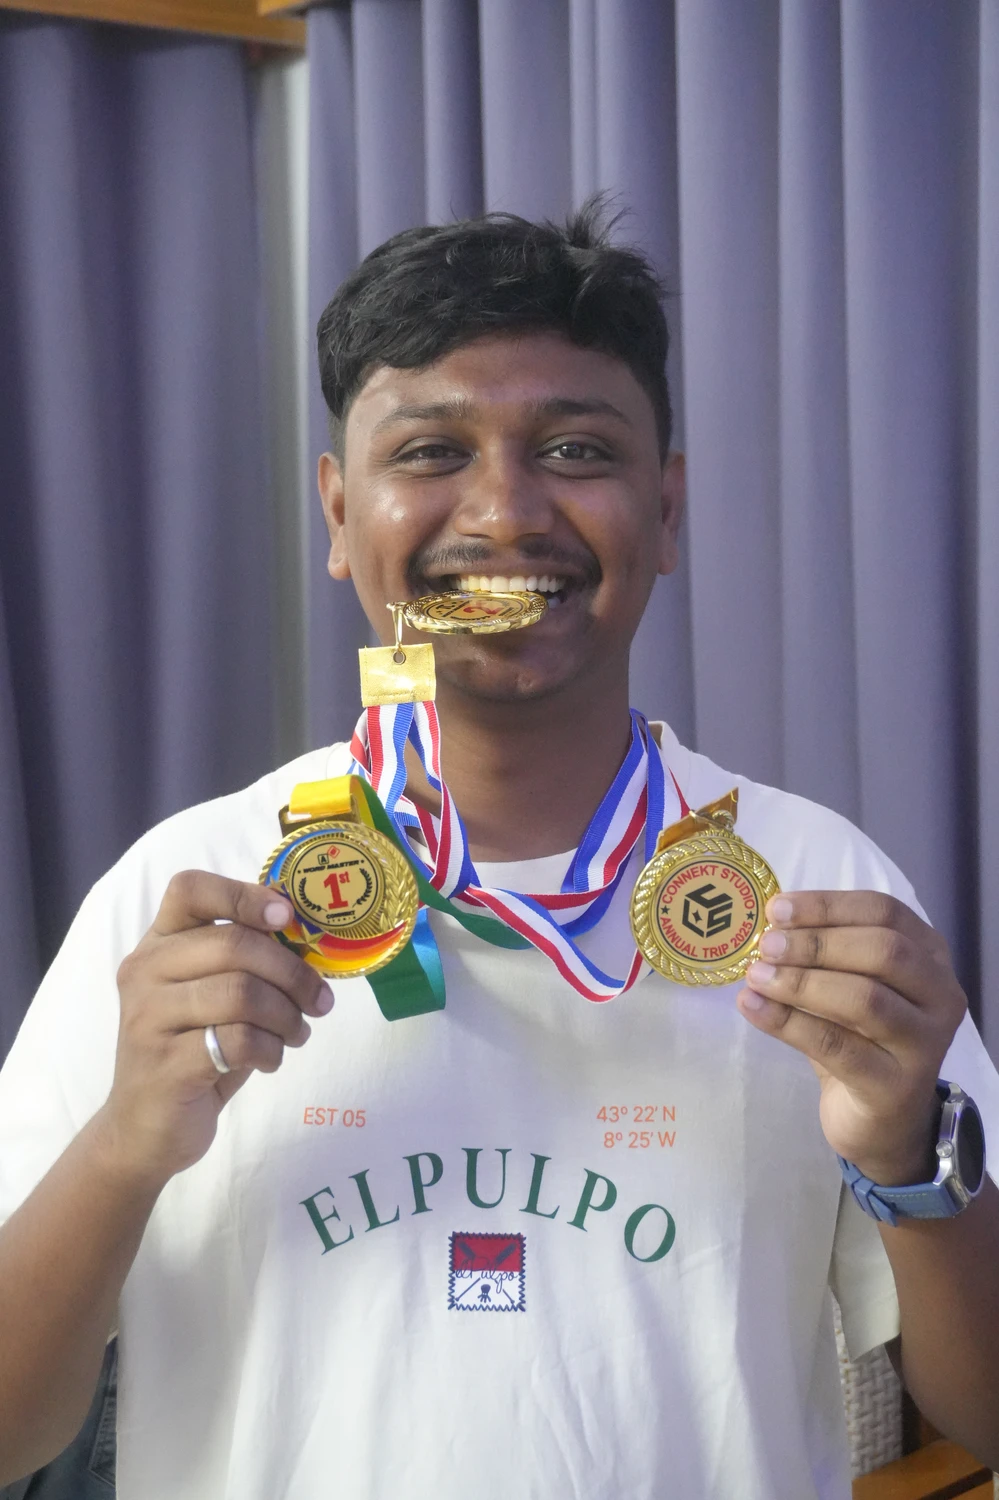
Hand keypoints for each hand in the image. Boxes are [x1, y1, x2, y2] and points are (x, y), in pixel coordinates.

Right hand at [96, 872, 329, 1188]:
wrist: (145, 1127)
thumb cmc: (194, 1049)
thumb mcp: (214, 994)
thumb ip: (245, 961)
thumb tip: (309, 933)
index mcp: (158, 943)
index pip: (190, 889)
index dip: (245, 896)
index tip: (287, 918)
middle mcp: (145, 972)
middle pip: (234, 945)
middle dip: (292, 973)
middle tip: (318, 1000)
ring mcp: (148, 1018)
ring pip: (242, 994)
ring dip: (287, 1016)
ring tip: (296, 1033)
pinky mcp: (165, 1065)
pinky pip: (239, 1041)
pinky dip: (271, 1049)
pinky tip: (271, 1059)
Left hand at [736, 892, 965, 1185]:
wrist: (883, 1124)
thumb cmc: (861, 1040)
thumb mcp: (848, 986)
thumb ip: (823, 953)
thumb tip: (769, 924)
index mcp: (930, 956)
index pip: (884, 912)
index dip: (828, 906)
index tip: (777, 909)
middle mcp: (940, 996)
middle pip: (883, 951)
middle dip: (816, 943)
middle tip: (765, 946)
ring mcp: (925, 1044)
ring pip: (864, 999)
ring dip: (801, 982)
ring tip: (755, 977)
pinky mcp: (896, 1086)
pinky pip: (837, 1046)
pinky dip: (788, 1023)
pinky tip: (751, 1007)